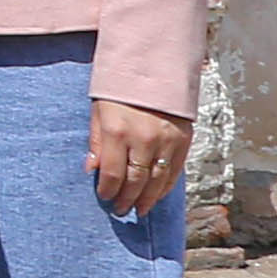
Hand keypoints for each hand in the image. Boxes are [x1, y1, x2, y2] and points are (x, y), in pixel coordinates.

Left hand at [89, 98, 196, 220]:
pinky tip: (157, 195)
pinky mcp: (184, 140)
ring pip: (158, 181)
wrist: (154, 67)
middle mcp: (144, 139)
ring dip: (148, 199)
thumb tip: (92, 170)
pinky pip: (175, 171)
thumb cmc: (120, 89)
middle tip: (121, 210)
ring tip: (139, 210)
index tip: (105, 198)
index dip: (109, 190)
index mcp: (118, 131)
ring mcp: (167, 141)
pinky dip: (166, 187)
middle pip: (136, 181)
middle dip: (127, 199)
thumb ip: (96, 142)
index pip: (113, 173)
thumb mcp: (98, 111)